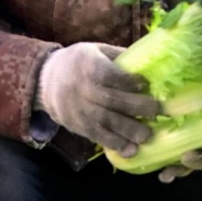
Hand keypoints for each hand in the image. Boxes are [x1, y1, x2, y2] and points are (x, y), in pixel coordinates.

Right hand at [36, 43, 159, 154]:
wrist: (46, 81)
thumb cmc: (78, 63)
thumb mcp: (95, 50)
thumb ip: (118, 56)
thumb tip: (149, 60)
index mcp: (88, 66)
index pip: (110, 75)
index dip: (129, 81)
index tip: (144, 84)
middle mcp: (84, 90)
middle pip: (112, 100)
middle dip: (136, 107)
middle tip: (156, 111)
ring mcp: (81, 110)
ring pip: (107, 122)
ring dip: (129, 130)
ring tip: (147, 136)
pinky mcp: (79, 126)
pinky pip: (98, 137)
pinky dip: (115, 145)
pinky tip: (131, 150)